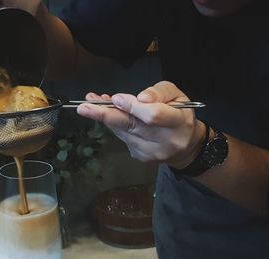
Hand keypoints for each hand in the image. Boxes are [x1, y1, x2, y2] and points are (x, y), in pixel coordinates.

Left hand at [77, 81, 205, 167]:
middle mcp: (164, 141)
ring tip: (89, 104)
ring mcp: (151, 152)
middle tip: (84, 107)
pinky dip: (113, 124)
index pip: (152, 116)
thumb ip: (160, 92)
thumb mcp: (177, 95)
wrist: (185, 146)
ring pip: (122, 131)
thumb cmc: (180, 114)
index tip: (116, 98)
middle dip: (105, 114)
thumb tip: (140, 97)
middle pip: (130, 126)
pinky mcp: (140, 157)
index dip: (132, 107)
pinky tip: (105, 114)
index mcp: (178, 123)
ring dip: (104, 117)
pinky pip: (122, 137)